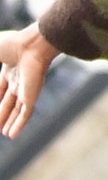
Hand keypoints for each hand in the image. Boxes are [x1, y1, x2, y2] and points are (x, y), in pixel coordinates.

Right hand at [0, 24, 55, 138]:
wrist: (33, 44)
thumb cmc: (11, 44)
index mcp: (10, 68)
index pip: (1, 87)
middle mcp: (19, 79)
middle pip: (8, 100)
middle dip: (2, 112)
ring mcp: (26, 88)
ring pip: (17, 109)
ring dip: (10, 121)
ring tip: (4, 132)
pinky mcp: (32, 96)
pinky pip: (25, 114)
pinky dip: (18, 125)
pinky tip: (11, 135)